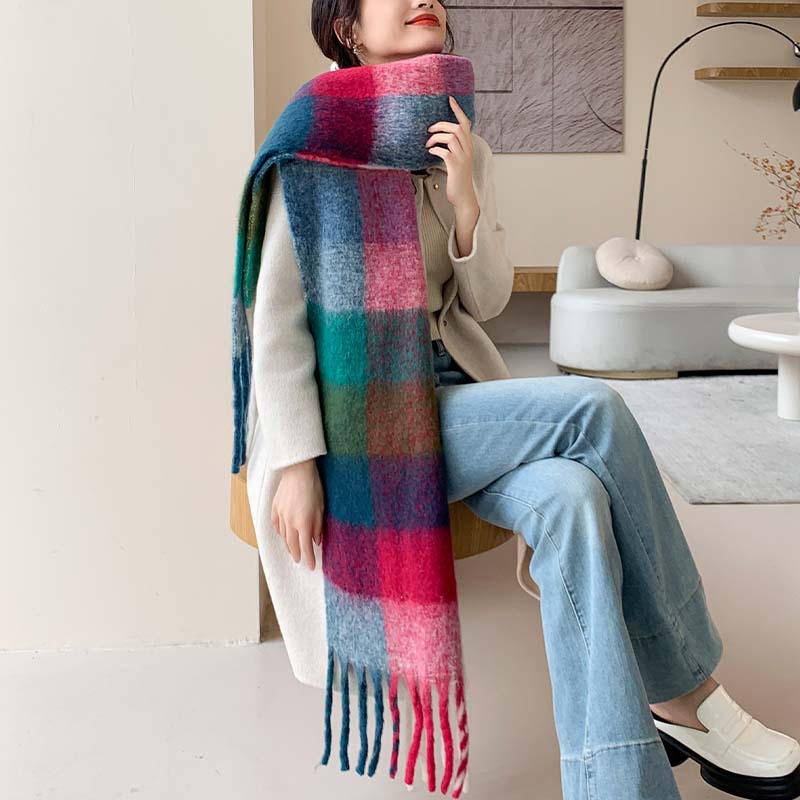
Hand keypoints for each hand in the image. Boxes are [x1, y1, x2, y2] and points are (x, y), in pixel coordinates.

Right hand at [270, 458, 324, 569]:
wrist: (298, 470)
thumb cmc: (313, 487)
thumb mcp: (321, 508)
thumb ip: (318, 526)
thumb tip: (316, 541)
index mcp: (303, 523)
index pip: (305, 547)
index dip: (309, 558)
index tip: (311, 566)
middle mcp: (290, 522)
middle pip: (292, 544)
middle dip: (296, 554)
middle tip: (300, 560)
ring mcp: (280, 515)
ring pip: (282, 536)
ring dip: (287, 545)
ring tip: (291, 550)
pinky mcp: (275, 507)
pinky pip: (275, 524)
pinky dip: (279, 532)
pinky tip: (282, 534)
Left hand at [425, 96, 478, 213]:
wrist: (463, 197)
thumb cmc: (458, 179)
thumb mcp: (458, 160)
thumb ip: (453, 148)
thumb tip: (439, 139)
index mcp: (468, 146)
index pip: (466, 123)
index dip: (457, 110)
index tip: (450, 99)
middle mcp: (468, 150)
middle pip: (456, 127)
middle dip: (441, 125)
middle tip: (430, 130)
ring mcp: (462, 158)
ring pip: (451, 137)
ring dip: (436, 138)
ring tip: (428, 144)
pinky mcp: (455, 166)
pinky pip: (445, 151)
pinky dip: (436, 149)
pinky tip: (431, 152)